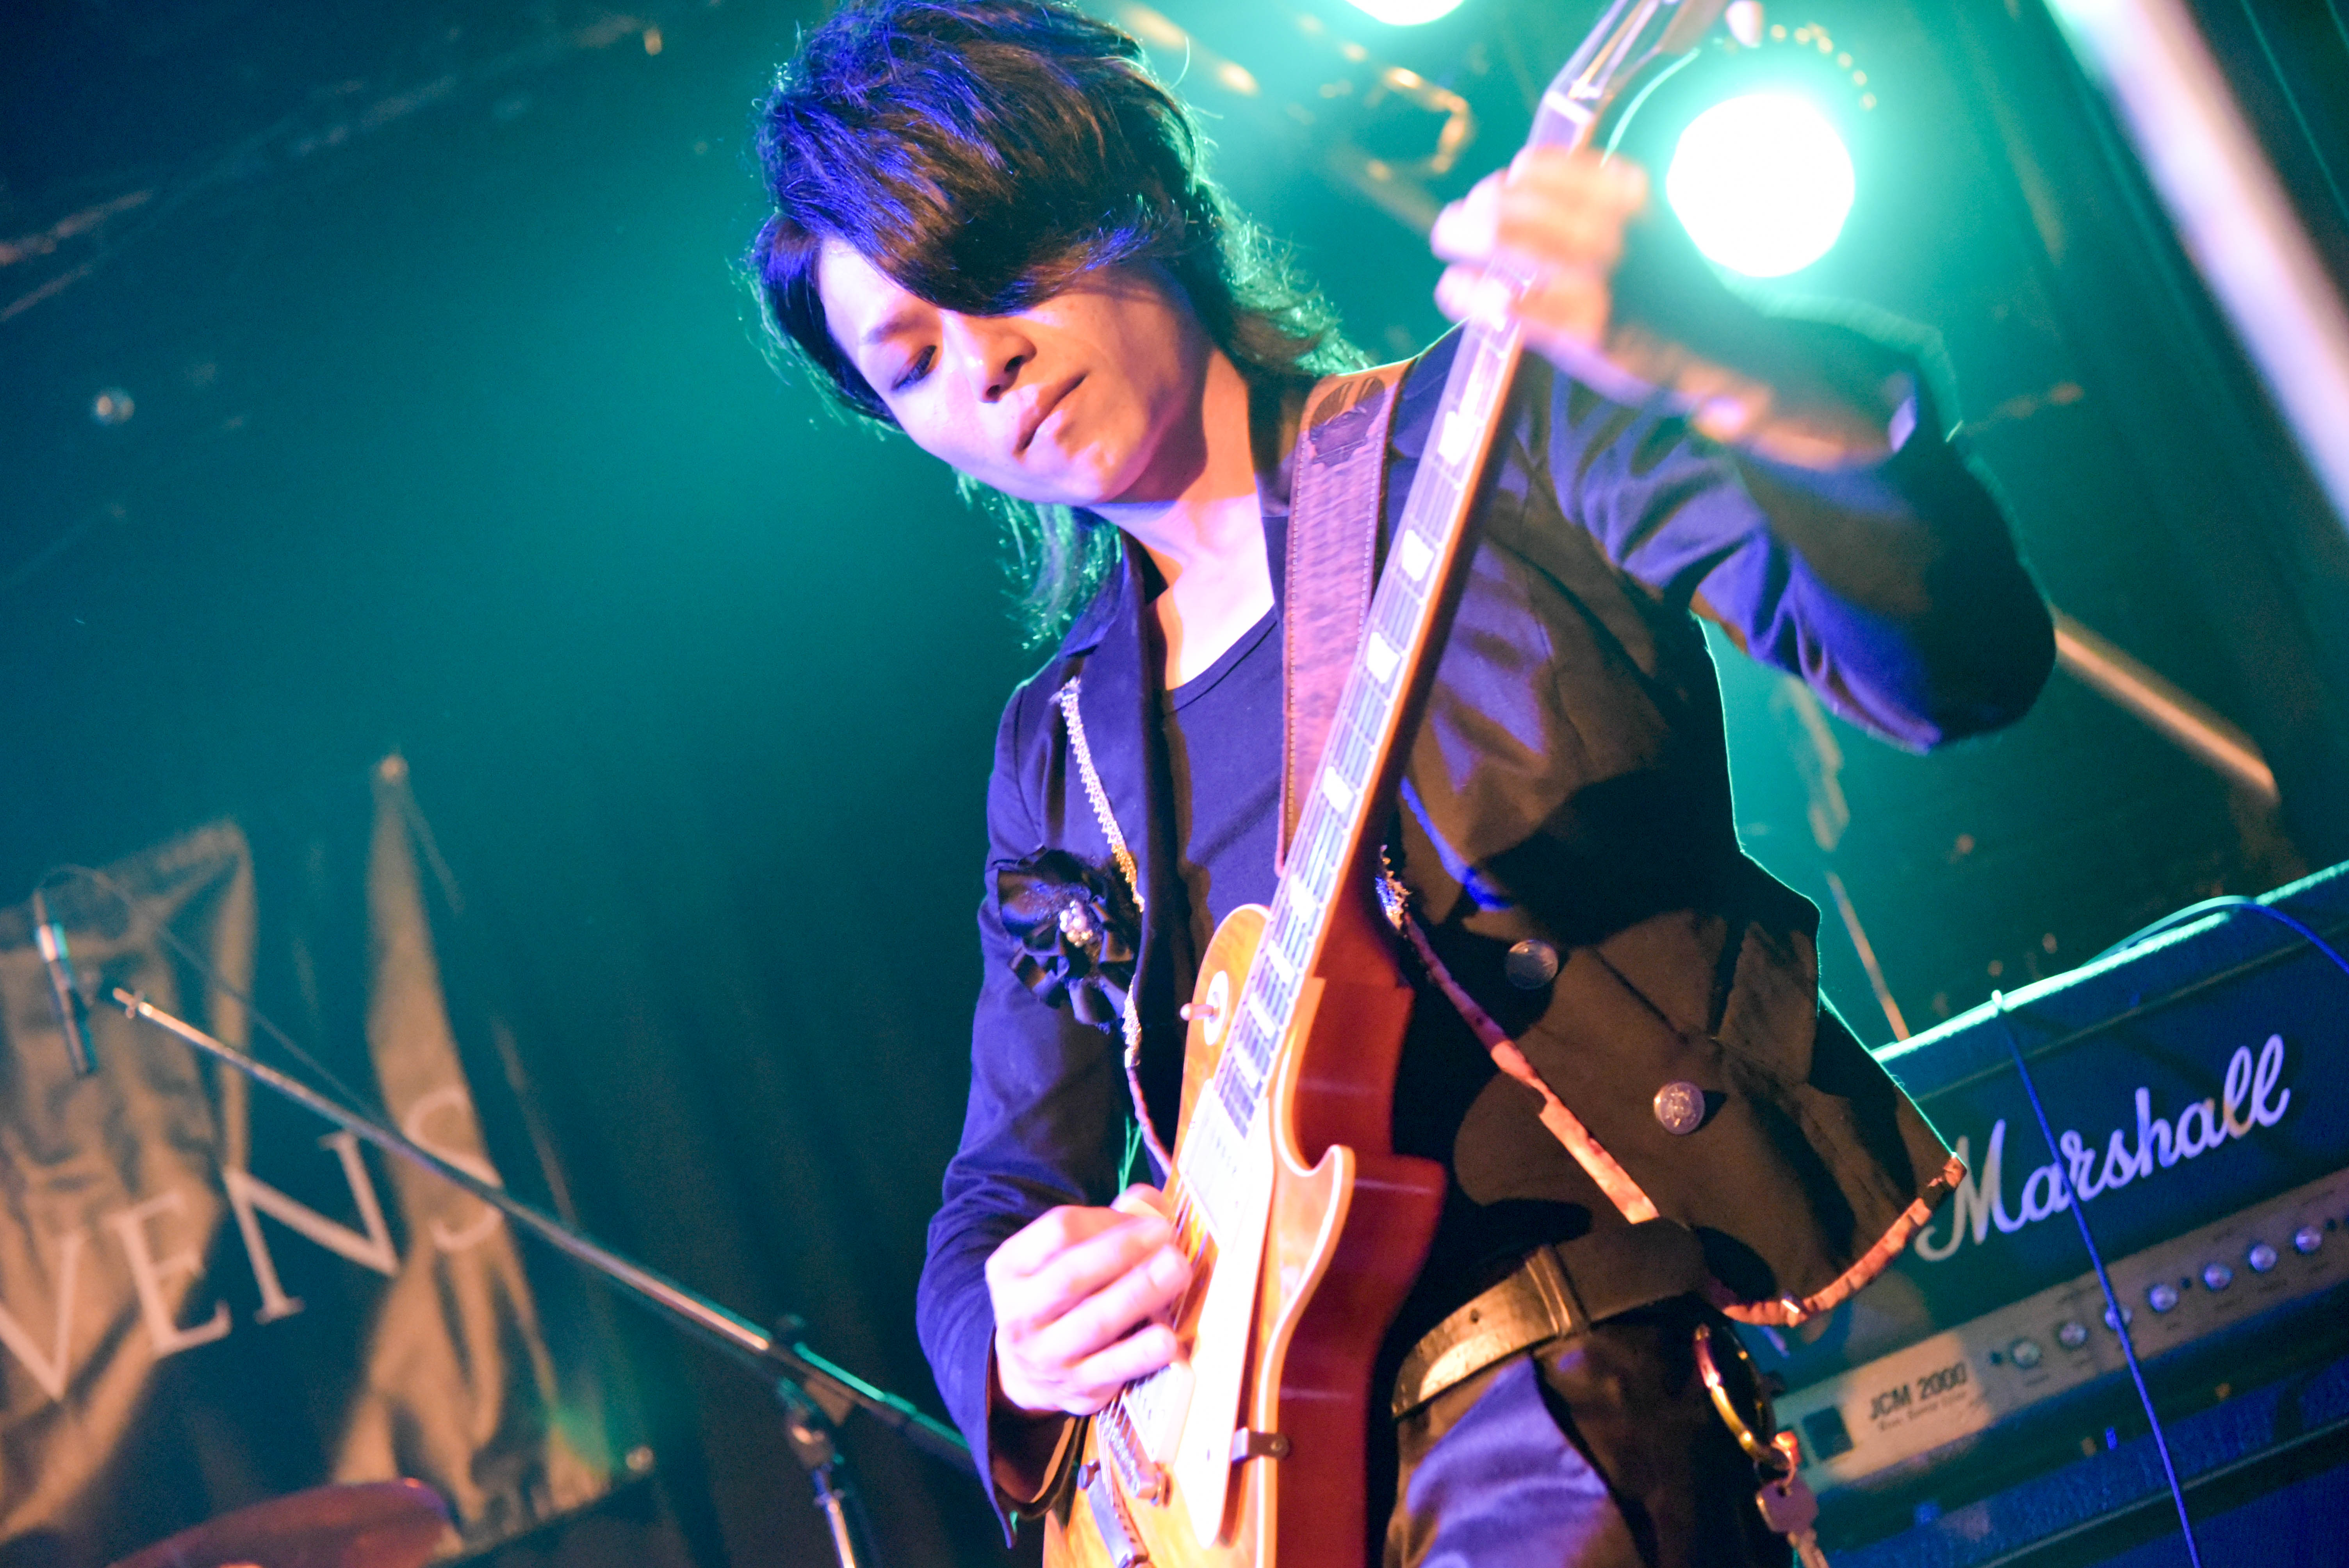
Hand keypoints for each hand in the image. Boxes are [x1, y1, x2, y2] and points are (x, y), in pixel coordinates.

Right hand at [988, 1185, 1192, 1416]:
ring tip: (1177, 1269)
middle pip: (1072, 1275)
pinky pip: (1114, 1369)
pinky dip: (1143, 1352)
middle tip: (1167, 1234)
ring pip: (1094, 1322)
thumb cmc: (1060, 1297)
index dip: (1107, 1219)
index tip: (1145, 1218)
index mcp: (1011, 1268)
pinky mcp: (1077, 1389)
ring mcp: (1046, 1356)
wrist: (1026, 1372)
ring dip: (1140, 1293)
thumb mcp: (1063, 1256)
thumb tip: (1150, 1201)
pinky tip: (1169, 1336)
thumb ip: (1108, 1223)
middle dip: (1123, 1251)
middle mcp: (1020, 1313)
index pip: (1058, 1231)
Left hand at [1431, 147, 1899, 465]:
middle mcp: (1613, 228)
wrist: (1724, 349)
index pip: (1539, 168)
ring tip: (1449, 258)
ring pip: (1503, 240)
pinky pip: (1507, 302)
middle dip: (1470, 215)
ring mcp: (1600, 280)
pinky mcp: (1586, 331)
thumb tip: (1516, 187)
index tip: (1495, 194)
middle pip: (1509, 201)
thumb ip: (1596, 204)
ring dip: (1463, 244)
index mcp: (1629, 195)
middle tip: (1451, 228)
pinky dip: (1471, 295)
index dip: (1506, 182)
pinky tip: (1460, 295)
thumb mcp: (1648, 226)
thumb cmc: (1672, 288)